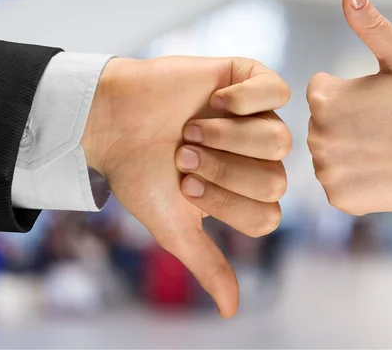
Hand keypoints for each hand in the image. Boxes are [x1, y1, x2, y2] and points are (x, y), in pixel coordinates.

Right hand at [81, 56, 290, 316]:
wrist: (111, 121)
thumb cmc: (142, 175)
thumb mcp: (173, 227)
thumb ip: (208, 265)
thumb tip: (232, 312)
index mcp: (247, 194)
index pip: (268, 215)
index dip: (225, 204)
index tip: (185, 187)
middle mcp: (259, 158)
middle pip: (277, 179)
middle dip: (222, 171)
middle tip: (183, 157)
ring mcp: (258, 119)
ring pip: (279, 138)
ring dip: (228, 138)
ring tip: (192, 131)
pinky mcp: (250, 80)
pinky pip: (278, 91)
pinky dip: (245, 100)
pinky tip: (214, 102)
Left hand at [307, 0, 391, 215]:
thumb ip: (369, 24)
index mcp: (323, 99)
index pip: (321, 92)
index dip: (350, 94)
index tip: (378, 102)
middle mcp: (316, 136)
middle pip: (323, 125)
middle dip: (346, 123)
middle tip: (384, 128)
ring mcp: (327, 171)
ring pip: (329, 155)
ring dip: (349, 153)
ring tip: (384, 149)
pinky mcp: (340, 199)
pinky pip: (339, 184)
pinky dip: (355, 181)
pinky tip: (381, 172)